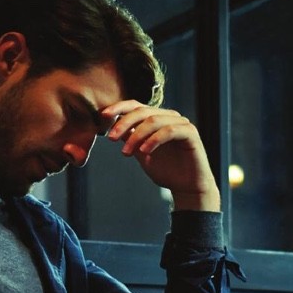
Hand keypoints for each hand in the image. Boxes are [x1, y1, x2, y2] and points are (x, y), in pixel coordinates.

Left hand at [102, 100, 220, 210]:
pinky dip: (153, 140)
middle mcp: (169, 117)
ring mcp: (181, 123)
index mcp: (156, 119)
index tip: (102, 115)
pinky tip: (144, 151)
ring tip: (125, 153)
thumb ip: (129, 139)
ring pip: (154, 120)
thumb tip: (112, 129)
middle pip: (142, 111)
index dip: (119, 108)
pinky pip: (169, 131)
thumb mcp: (140, 153)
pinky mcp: (190, 133)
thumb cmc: (165, 170)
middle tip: (111, 138)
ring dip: (136, 136)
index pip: (135, 106)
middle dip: (123, 123)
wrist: (185, 187)